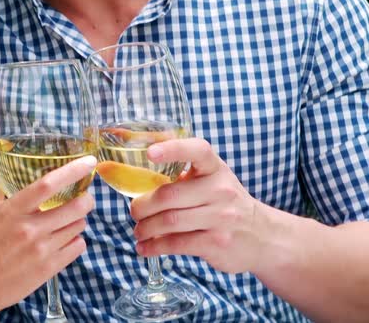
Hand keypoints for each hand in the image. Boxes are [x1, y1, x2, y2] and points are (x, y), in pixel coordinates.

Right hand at [0, 156, 96, 319]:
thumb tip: (1, 165)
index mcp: (12, 210)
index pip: (48, 184)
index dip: (72, 171)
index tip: (88, 162)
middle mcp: (29, 229)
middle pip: (75, 207)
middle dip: (86, 199)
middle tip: (84, 197)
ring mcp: (41, 250)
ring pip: (78, 226)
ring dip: (78, 220)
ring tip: (68, 221)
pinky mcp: (49, 269)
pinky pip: (78, 246)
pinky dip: (76, 240)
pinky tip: (66, 239)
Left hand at [131, 138, 268, 273]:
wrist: (263, 236)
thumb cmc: (226, 204)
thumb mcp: (213, 181)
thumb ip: (184, 176)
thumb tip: (138, 180)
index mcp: (215, 169)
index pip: (197, 151)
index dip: (172, 149)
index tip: (150, 153)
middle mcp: (220, 190)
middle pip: (168, 195)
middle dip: (142, 206)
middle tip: (134, 212)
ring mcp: (220, 217)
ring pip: (169, 221)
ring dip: (145, 228)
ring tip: (139, 231)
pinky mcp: (216, 242)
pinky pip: (175, 244)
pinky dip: (154, 247)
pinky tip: (146, 248)